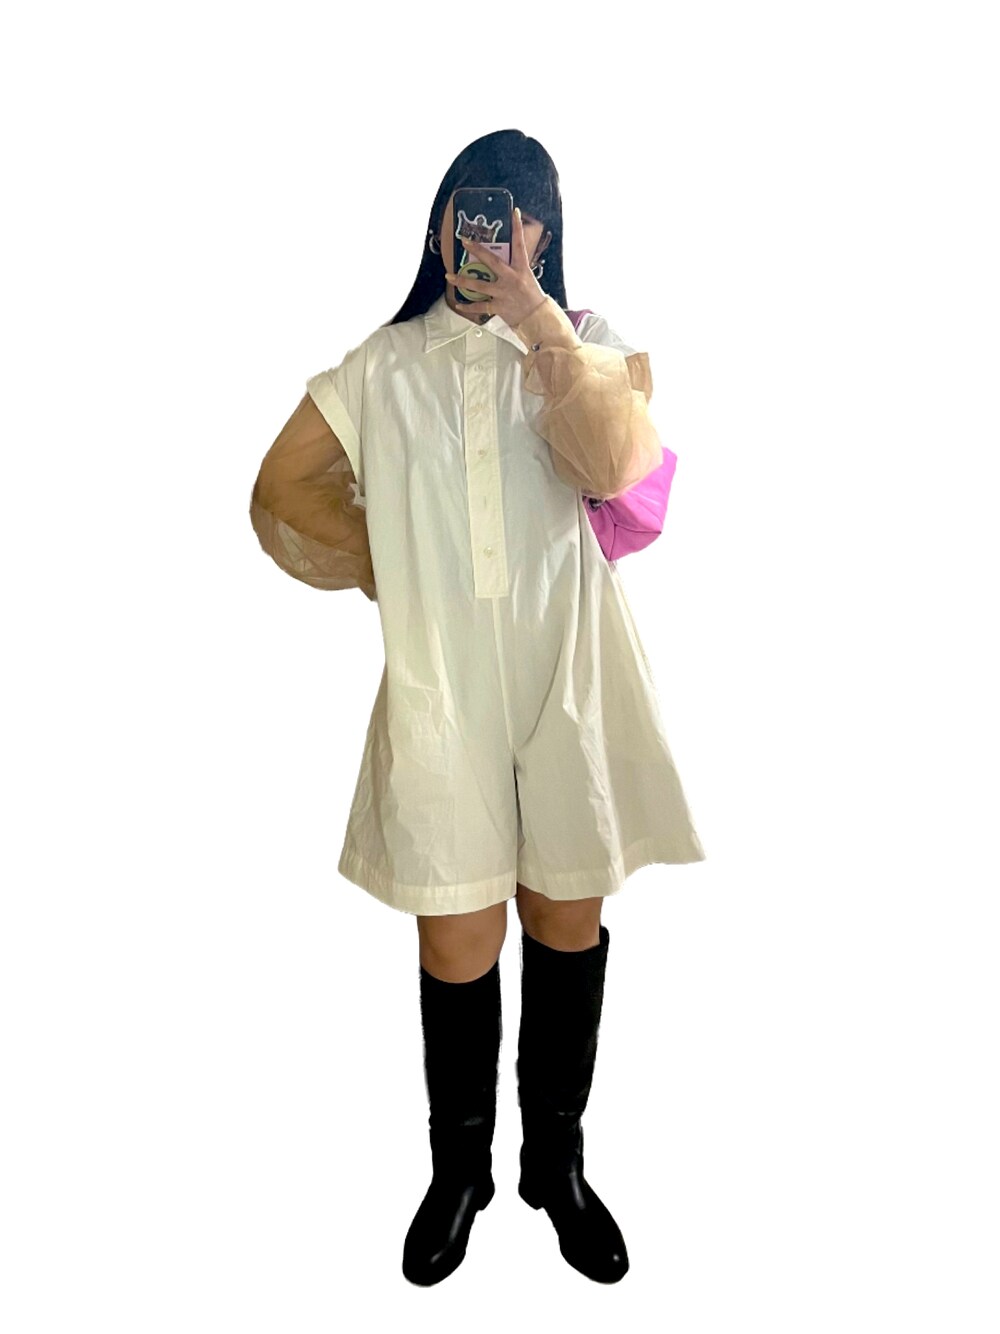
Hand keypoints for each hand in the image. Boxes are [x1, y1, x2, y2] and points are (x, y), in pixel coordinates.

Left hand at [445, 207, 547, 327]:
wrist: (537, 318)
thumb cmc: (533, 297)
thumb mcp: (527, 278)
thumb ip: (515, 268)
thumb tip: (502, 260)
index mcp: (521, 269)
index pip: (520, 245)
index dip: (517, 228)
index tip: (514, 212)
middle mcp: (511, 279)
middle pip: (492, 261)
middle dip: (477, 250)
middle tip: (464, 241)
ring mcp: (503, 293)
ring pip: (479, 285)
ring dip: (462, 281)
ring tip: (449, 276)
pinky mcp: (498, 307)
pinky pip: (480, 307)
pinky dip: (468, 307)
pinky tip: (459, 304)